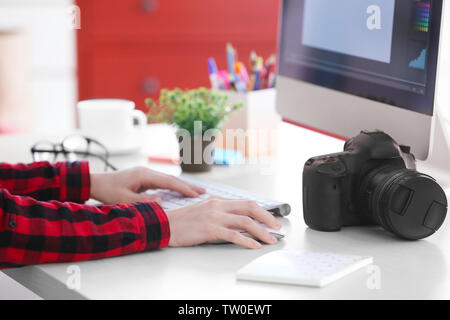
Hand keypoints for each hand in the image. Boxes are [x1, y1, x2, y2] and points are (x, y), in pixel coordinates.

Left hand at [90, 167, 205, 204]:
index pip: (169, 182)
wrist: (95, 183)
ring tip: (196, 192)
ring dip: (182, 186)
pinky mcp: (143, 179)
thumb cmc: (107, 191)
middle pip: (172, 179)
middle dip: (188, 186)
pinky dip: (173, 187)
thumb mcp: (124, 199)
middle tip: (203, 191)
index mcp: (144, 175)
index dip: (183, 188)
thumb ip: (143, 201)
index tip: (196, 194)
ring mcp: (146, 174)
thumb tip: (161, 202)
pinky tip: (179, 191)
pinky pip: (162, 183)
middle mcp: (147, 172)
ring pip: (168, 180)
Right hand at [166, 197, 281, 248]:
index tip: (271, 219)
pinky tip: (253, 245)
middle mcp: (218, 206)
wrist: (165, 225)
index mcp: (217, 200)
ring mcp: (214, 216)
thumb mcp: (204, 211)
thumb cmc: (183, 221)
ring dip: (261, 231)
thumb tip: (238, 221)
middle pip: (250, 208)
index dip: (262, 211)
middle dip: (267, 218)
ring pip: (245, 221)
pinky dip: (246, 240)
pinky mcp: (210, 229)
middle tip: (276, 228)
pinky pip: (233, 235)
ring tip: (270, 239)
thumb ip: (220, 213)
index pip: (246, 202)